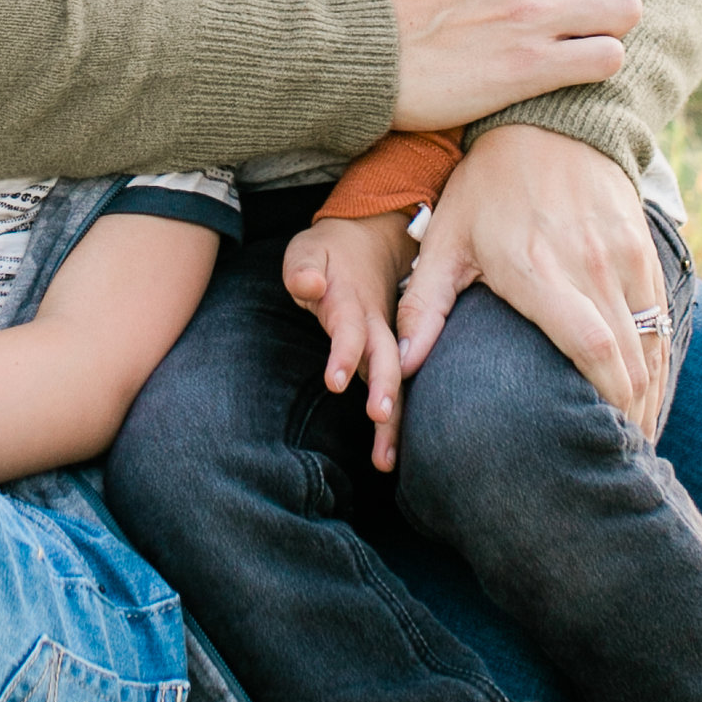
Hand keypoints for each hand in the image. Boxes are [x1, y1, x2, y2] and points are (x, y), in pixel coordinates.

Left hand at [284, 213, 413, 472]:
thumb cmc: (330, 251)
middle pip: (385, 360)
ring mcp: (385, 341)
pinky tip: (389, 457)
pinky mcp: (387, 354)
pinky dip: (396, 422)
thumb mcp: (308, 248)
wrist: (372, 240)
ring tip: (385, 461)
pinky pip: (397, 386)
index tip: (335, 382)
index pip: (349, 329)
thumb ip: (304, 268)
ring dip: (393, 420)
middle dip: (384, 390)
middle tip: (378, 419)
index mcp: (351, 301)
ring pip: (396, 381)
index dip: (344, 353)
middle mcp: (375, 325)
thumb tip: (309, 285)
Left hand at [396, 127, 671, 425]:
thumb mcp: (445, 235)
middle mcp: (589, 264)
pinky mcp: (642, 249)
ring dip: (649, 397)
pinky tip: (650, 396)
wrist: (550, 120)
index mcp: (538, 267)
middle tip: (619, 462)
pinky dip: (660, 363)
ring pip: (651, 343)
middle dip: (628, 416)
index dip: (602, 398)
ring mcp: (622, 256)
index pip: (590, 345)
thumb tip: (402, 366)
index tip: (596, 440)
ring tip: (636, 443)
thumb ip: (424, 302)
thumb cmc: (487, 184)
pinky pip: (661, 317)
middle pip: (628, 357)